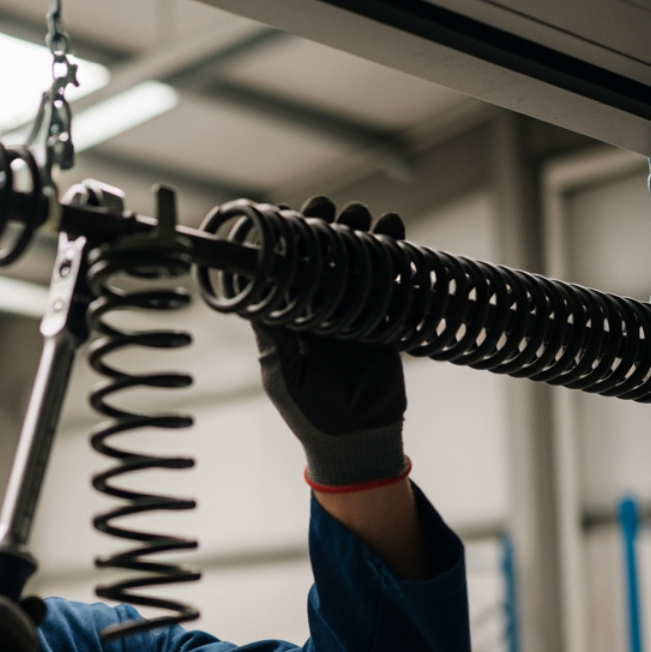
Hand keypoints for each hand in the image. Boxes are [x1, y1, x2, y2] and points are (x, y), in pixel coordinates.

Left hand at [254, 195, 407, 486]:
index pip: (286, 270)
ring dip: (366, 239)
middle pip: (325, 259)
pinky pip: (394, 290)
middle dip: (330, 230)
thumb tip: (249, 299)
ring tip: (373, 218)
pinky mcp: (385, 326)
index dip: (289, 241)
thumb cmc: (307, 413)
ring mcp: (353, 316)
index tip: (291, 213)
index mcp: (289, 319)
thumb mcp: (282, 374)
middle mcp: (319, 311)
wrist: (354, 443)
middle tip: (334, 208)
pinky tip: (401, 243)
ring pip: (360, 267)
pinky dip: (399, 267)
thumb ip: (272, 338)